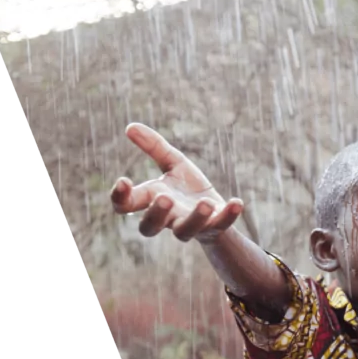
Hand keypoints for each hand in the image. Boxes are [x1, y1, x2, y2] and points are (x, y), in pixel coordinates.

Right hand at [110, 123, 243, 242]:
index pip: (125, 206)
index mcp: (151, 201)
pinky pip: (220, 226)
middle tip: (165, 197)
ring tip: (204, 202)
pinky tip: (237, 202)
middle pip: (149, 227)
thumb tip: (130, 127)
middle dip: (156, 214)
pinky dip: (228, 215)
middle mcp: (167, 218)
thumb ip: (154, 147)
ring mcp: (190, 226)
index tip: (124, 180)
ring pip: (184, 231)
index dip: (120, 198)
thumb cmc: (187, 188)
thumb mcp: (173, 163)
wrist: (214, 211)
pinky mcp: (213, 227)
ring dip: (195, 218)